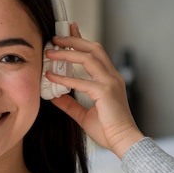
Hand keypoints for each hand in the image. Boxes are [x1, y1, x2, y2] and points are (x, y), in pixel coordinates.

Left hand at [44, 23, 143, 157]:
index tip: (69, 31)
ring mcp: (110, 82)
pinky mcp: (105, 92)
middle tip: (55, 37)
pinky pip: (81, 81)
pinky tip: (51, 77)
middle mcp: (111, 77)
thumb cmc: (108, 130)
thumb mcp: (83, 114)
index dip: (81, 40)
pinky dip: (65, 78)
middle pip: (93, 48)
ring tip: (50, 52)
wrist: (123, 142)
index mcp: (109, 79)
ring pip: (88, 58)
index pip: (95, 53)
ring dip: (67, 53)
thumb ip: (70, 104)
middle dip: (74, 40)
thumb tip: (54, 96)